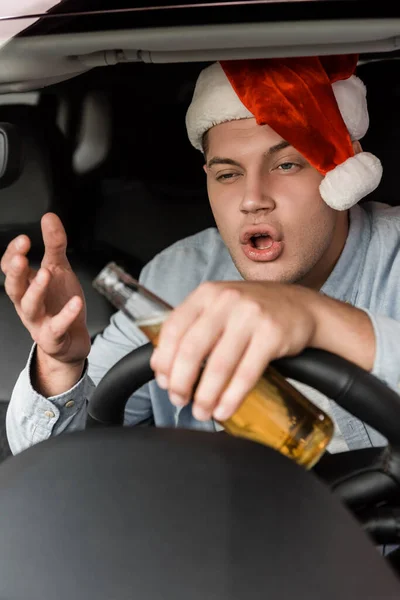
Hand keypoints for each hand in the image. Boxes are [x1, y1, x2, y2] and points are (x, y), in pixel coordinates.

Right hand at [1, 213, 89, 369]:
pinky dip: (65, 315)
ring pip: (30, 307)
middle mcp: (27, 303)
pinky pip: (57, 327)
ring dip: (36, 290)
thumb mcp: (59, 269)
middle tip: (22, 257)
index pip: (11, 268)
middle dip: (15, 272)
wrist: (72, 339)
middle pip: (14, 287)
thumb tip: (49, 217)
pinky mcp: (52, 337)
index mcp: (26, 285)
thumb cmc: (60, 303)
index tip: (23, 240)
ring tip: (46, 274)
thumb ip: (54, 245)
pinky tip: (75, 303)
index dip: (13, 254)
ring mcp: (38, 321)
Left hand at [150, 281, 318, 421]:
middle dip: (181, 382)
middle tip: (179, 400)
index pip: (173, 328)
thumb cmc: (255, 311)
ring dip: (206, 395)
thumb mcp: (220, 307)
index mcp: (207, 294)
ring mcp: (250, 316)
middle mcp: (226, 301)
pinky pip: (246, 373)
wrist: (303, 306)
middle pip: (192, 349)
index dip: (164, 360)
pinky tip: (224, 409)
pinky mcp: (272, 334)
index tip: (163, 381)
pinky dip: (232, 397)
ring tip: (202, 412)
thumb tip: (162, 365)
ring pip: (219, 365)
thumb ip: (193, 328)